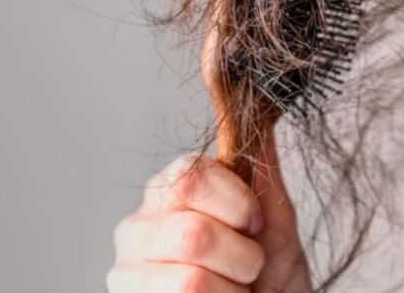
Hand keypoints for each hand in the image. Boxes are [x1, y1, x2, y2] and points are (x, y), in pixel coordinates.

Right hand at [107, 128, 311, 291]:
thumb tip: (260, 126)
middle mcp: (138, 228)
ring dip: (232, 290)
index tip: (254, 224)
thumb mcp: (276, 225)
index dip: (237, 203)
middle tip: (249, 267)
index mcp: (170, 191)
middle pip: (192, 234)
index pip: (192, 175)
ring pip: (190, 281)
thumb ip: (264, 179)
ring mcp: (127, 274)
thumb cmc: (267, 275)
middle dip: (241, 257)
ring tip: (234, 290)